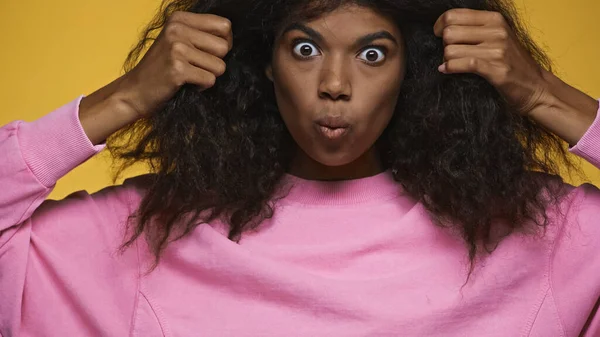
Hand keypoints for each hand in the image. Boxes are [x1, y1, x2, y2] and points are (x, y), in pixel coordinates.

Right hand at [119, 11, 232, 117]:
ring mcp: (177, 49)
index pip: (224, 25)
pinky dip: (201, 87)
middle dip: (216, 62)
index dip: (225, 42)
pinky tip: (185, 84)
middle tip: (197, 66)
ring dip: (208, 76)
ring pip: (220, 66)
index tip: (210, 53)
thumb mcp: (178, 41)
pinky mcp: (178, 70)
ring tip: (190, 75)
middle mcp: (177, 29)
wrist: (135, 91)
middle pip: (224, 47)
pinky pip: (210, 80)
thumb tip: (231, 39)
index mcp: (180, 19)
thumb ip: (202, 34)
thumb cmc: (162, 68)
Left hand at [433, 8, 548, 115]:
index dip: (440, 26)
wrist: (535, 87)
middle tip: (451, 55)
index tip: (438, 35)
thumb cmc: (511, 62)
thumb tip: (443, 27)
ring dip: (447, 60)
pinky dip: (450, 68)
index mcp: (494, 19)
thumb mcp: (497, 36)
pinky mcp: (496, 69)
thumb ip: (475, 28)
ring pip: (451, 50)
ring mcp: (497, 50)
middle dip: (444, 46)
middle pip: (449, 33)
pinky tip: (447, 70)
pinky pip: (462, 64)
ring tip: (454, 64)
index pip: (454, 15)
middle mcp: (496, 31)